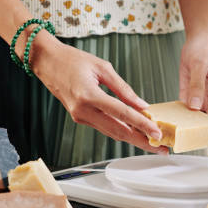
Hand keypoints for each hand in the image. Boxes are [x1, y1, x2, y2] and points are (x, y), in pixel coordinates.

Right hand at [28, 31, 166, 153]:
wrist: (46, 62)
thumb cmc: (72, 60)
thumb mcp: (102, 67)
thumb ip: (123, 88)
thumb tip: (142, 105)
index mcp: (89, 95)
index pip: (122, 114)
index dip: (142, 124)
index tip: (157, 132)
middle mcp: (83, 111)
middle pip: (119, 132)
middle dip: (142, 141)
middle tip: (161, 147)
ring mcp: (80, 117)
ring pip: (112, 133)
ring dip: (133, 139)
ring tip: (152, 143)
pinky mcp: (80, 118)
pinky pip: (105, 128)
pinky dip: (121, 130)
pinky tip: (135, 131)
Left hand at [179, 34, 207, 145]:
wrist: (198, 39)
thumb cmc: (204, 48)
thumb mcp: (199, 64)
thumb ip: (197, 85)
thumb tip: (195, 106)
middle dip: (206, 133)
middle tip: (196, 145)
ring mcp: (202, 97)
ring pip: (199, 118)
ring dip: (192, 128)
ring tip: (183, 140)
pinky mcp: (190, 95)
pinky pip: (186, 110)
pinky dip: (181, 118)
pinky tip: (174, 126)